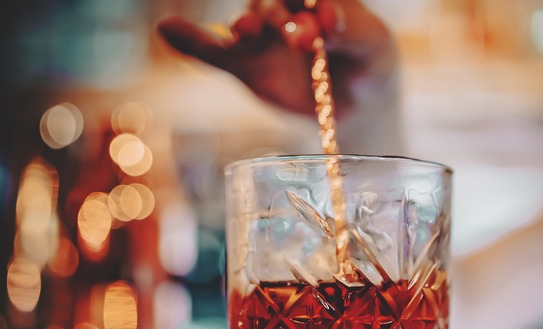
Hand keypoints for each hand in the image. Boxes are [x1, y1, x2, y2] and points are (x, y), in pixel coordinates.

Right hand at [157, 0, 397, 119]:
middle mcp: (284, 8)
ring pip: (245, 25)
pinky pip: (213, 52)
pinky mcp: (242, 64)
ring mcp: (259, 35)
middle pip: (273, 3)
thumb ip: (353, 29)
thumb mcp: (373, 46)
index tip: (324, 16)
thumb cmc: (368, 62)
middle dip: (280, 16)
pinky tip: (169, 30)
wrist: (352, 104)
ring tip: (245, 34)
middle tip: (301, 39)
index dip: (308, 0)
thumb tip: (328, 18)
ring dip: (244, 28)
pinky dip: (192, 43)